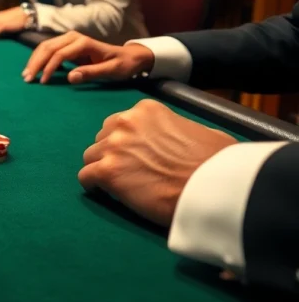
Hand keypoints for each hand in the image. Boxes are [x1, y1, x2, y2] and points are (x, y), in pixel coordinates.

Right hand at [22, 31, 154, 83]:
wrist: (129, 56)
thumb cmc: (122, 64)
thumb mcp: (112, 71)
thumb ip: (92, 73)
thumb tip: (71, 77)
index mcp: (84, 43)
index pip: (59, 54)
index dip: (49, 68)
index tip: (43, 82)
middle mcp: (74, 37)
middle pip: (48, 47)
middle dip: (35, 63)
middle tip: (27, 79)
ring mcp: (70, 39)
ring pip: (45, 47)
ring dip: (34, 60)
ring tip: (26, 75)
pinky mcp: (67, 45)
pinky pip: (49, 49)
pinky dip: (40, 58)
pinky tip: (36, 70)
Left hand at [79, 100, 237, 225]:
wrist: (214, 187)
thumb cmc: (216, 162)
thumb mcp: (200, 131)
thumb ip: (177, 127)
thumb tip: (180, 137)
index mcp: (146, 110)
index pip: (120, 123)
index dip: (127, 141)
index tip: (136, 155)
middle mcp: (125, 122)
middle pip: (103, 138)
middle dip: (112, 152)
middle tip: (127, 170)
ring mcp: (114, 146)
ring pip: (91, 156)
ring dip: (101, 168)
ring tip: (117, 184)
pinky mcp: (107, 171)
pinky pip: (85, 176)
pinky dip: (92, 185)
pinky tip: (103, 192)